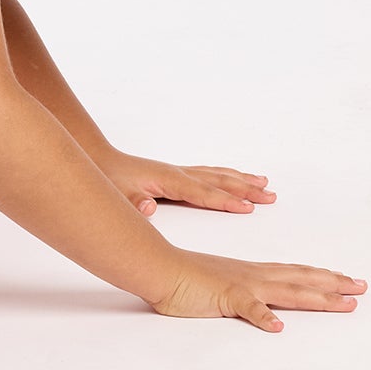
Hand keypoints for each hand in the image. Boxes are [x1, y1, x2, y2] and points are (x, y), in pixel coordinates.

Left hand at [97, 149, 275, 217]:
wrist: (99, 161)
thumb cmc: (110, 179)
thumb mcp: (118, 195)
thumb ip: (133, 204)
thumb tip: (148, 208)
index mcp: (170, 180)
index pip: (204, 193)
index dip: (227, 201)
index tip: (249, 207)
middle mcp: (179, 173)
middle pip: (219, 181)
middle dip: (246, 189)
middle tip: (271, 196)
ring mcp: (179, 172)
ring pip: (218, 175)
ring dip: (242, 180)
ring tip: (265, 183)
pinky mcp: (176, 174)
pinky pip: (209, 174)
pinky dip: (227, 176)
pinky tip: (236, 178)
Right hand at [153, 249, 366, 330]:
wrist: (159, 268)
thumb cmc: (183, 279)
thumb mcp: (219, 288)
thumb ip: (240, 298)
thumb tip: (261, 311)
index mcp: (252, 273)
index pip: (295, 274)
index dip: (322, 278)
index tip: (347, 281)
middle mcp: (254, 275)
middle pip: (301, 278)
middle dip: (334, 283)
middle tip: (362, 287)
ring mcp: (242, 285)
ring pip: (287, 290)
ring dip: (317, 296)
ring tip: (344, 303)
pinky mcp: (226, 295)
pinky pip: (248, 307)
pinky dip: (263, 316)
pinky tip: (278, 327)